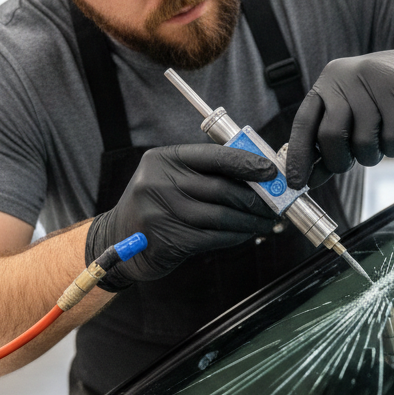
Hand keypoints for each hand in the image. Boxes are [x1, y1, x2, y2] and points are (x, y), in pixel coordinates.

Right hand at [85, 144, 278, 290]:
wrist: (118, 238)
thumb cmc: (156, 204)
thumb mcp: (170, 176)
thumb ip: (204, 172)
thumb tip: (256, 174)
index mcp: (164, 158)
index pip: (214, 156)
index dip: (246, 163)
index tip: (270, 171)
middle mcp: (159, 181)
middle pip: (221, 188)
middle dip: (255, 198)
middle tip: (275, 203)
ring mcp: (161, 211)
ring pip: (221, 215)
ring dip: (249, 220)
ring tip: (265, 221)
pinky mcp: (168, 239)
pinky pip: (213, 237)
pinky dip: (235, 236)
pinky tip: (246, 234)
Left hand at [286, 31, 393, 187]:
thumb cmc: (390, 94)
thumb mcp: (355, 107)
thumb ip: (332, 138)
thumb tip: (309, 176)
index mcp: (330, 81)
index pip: (304, 123)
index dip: (298, 156)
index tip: (294, 183)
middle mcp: (347, 77)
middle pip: (331, 136)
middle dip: (340, 160)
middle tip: (354, 161)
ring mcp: (376, 84)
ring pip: (362, 143)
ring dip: (373, 155)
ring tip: (382, 139)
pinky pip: (391, 142)